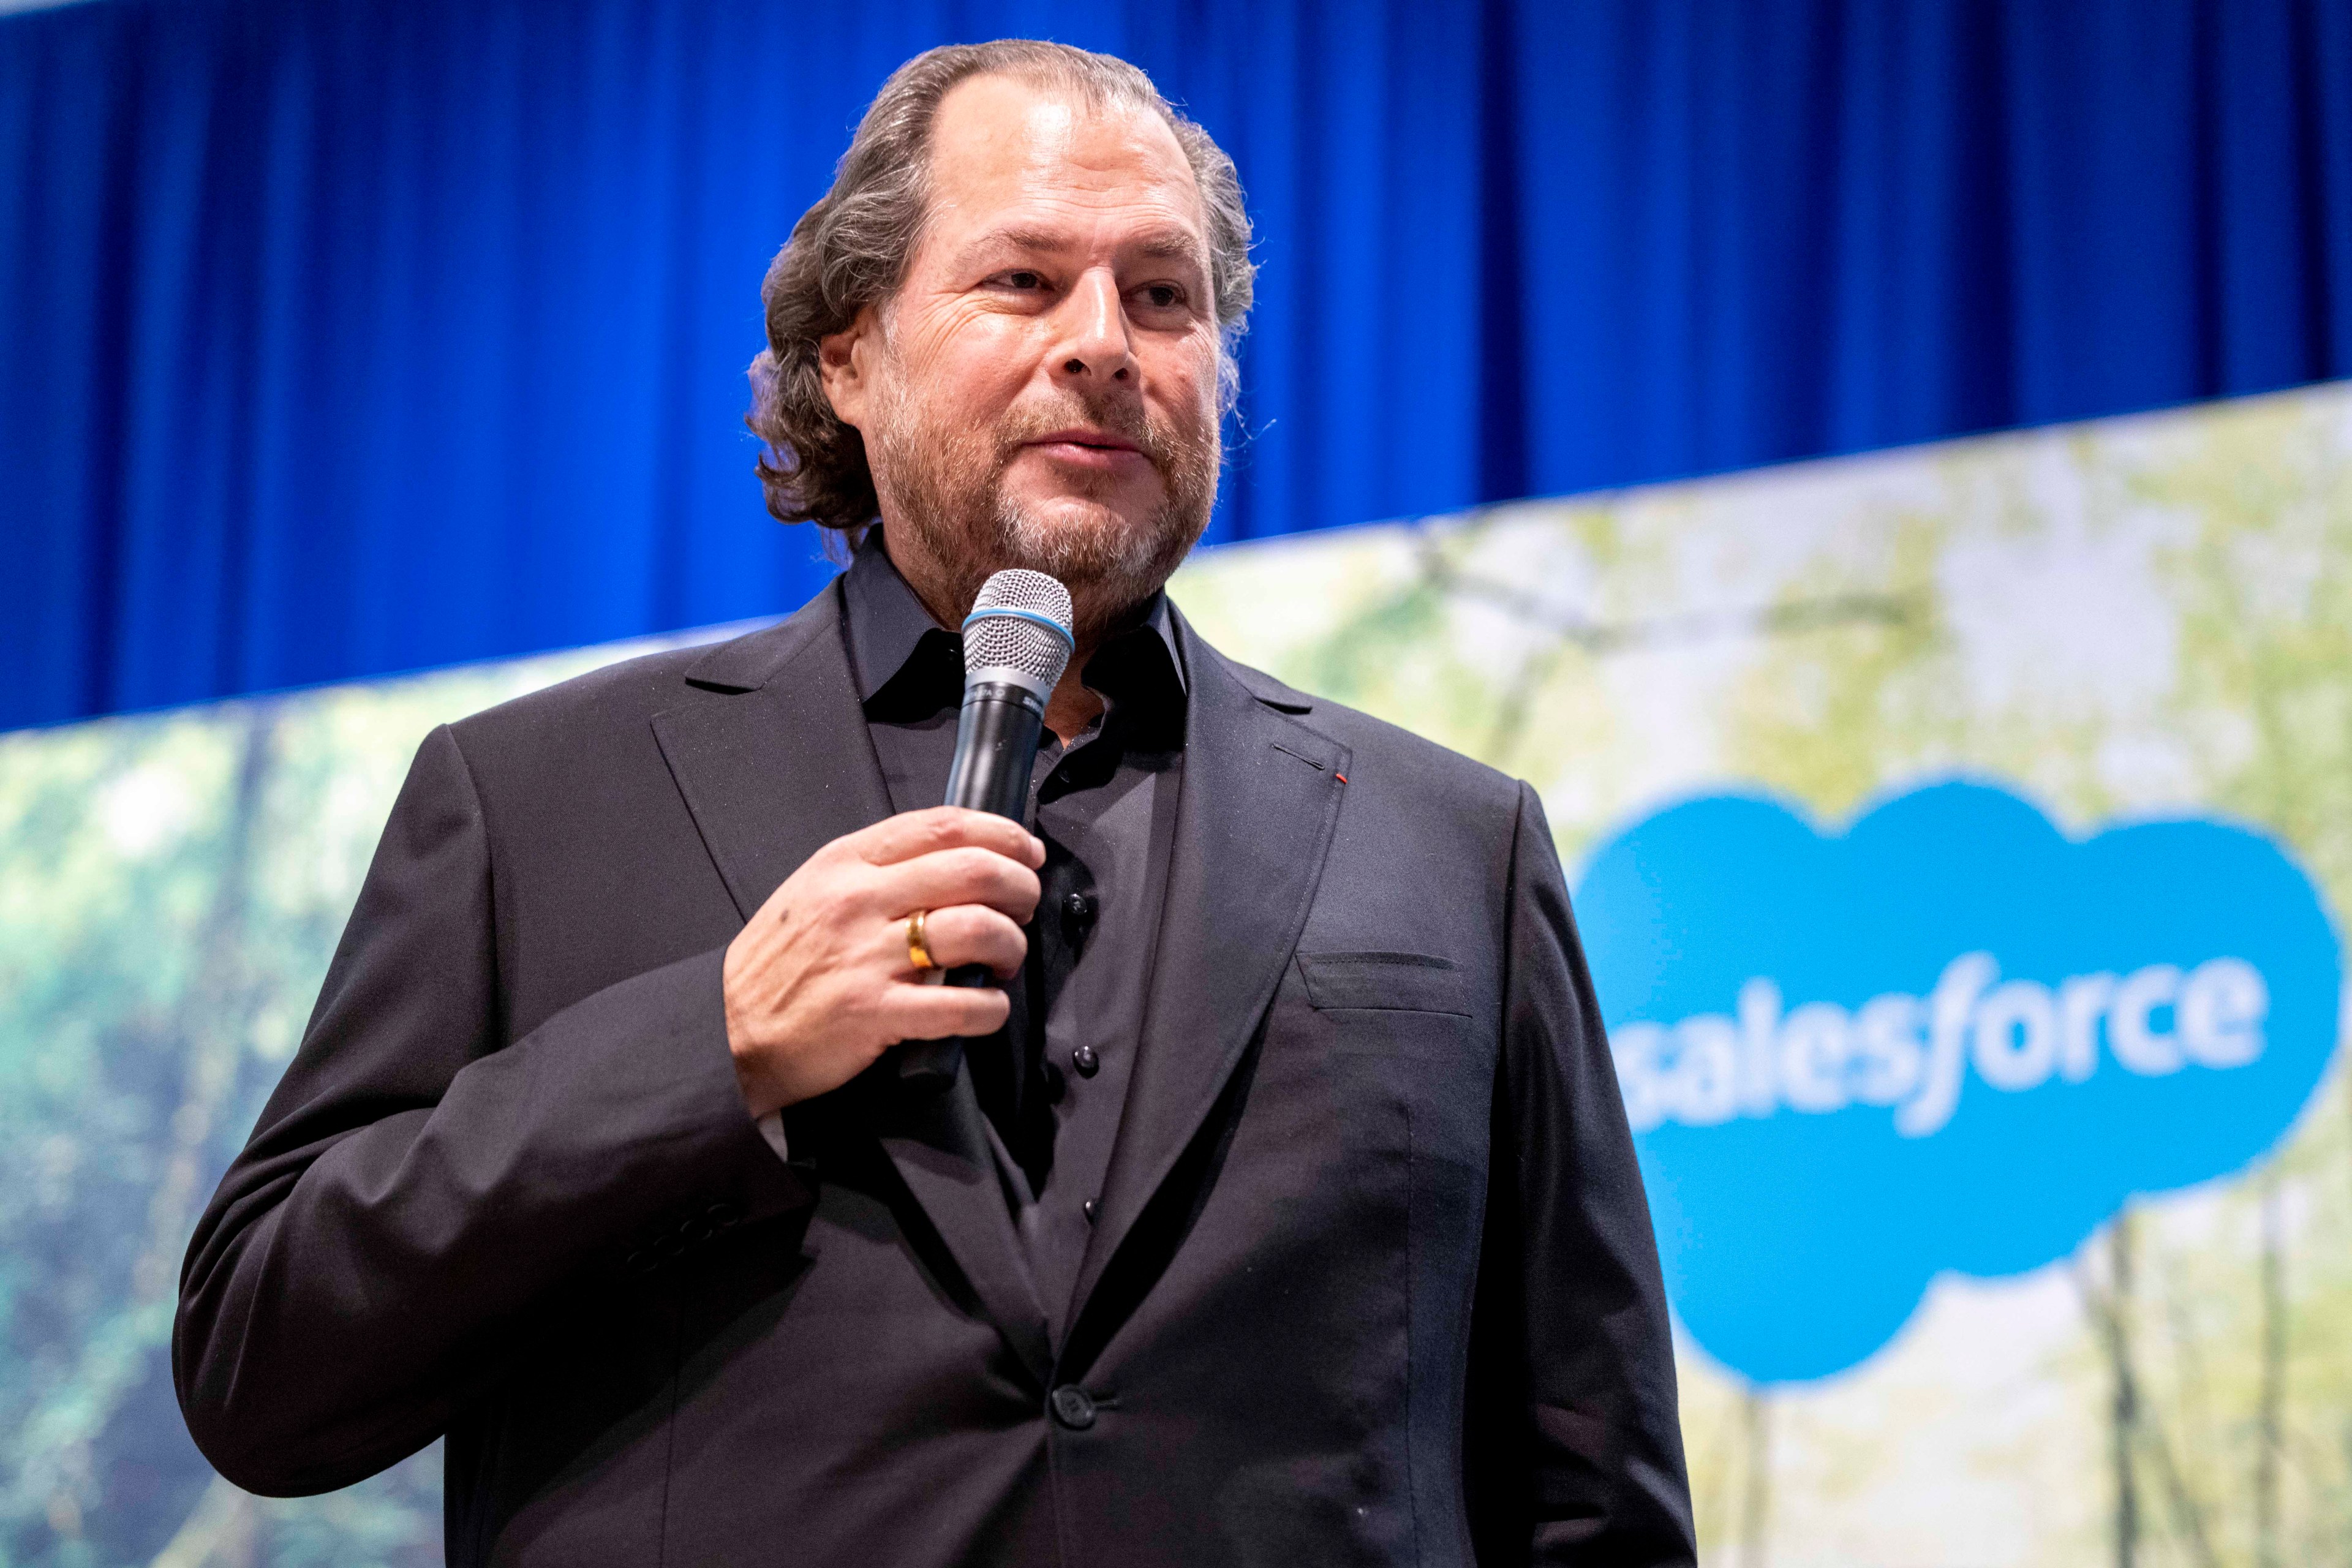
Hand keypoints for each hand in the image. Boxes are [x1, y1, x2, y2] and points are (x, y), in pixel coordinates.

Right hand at [722, 807, 1044, 1116]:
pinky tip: (988, 1007)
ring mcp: (867, 957)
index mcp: (846, 862)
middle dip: (1020, 887)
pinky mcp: (876, 1013)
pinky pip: (962, 1004)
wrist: (728, 1032)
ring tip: (1006, 959)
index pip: (942, 826)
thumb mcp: (815, 890)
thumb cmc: (780, 964)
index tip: (1026, 851)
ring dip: (1012, 945)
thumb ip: (878, 869)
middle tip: (1025, 907)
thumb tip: (956, 860)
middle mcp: (859, 900)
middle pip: (974, 871)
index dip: (1001, 834)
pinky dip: (991, 1007)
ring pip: (977, 929)